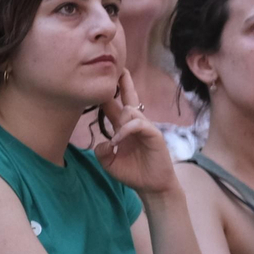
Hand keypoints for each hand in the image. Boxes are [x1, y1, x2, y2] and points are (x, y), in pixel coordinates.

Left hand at [92, 70, 179, 194]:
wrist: (152, 185)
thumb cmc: (132, 172)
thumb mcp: (109, 162)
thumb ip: (101, 150)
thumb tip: (103, 140)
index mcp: (123, 128)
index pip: (114, 106)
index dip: (106, 94)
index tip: (99, 80)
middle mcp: (134, 124)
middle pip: (128, 98)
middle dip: (123, 83)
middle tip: (118, 68)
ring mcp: (145, 128)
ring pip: (130, 110)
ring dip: (120, 119)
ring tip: (115, 140)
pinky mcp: (154, 134)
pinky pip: (138, 124)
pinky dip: (126, 130)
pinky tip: (118, 140)